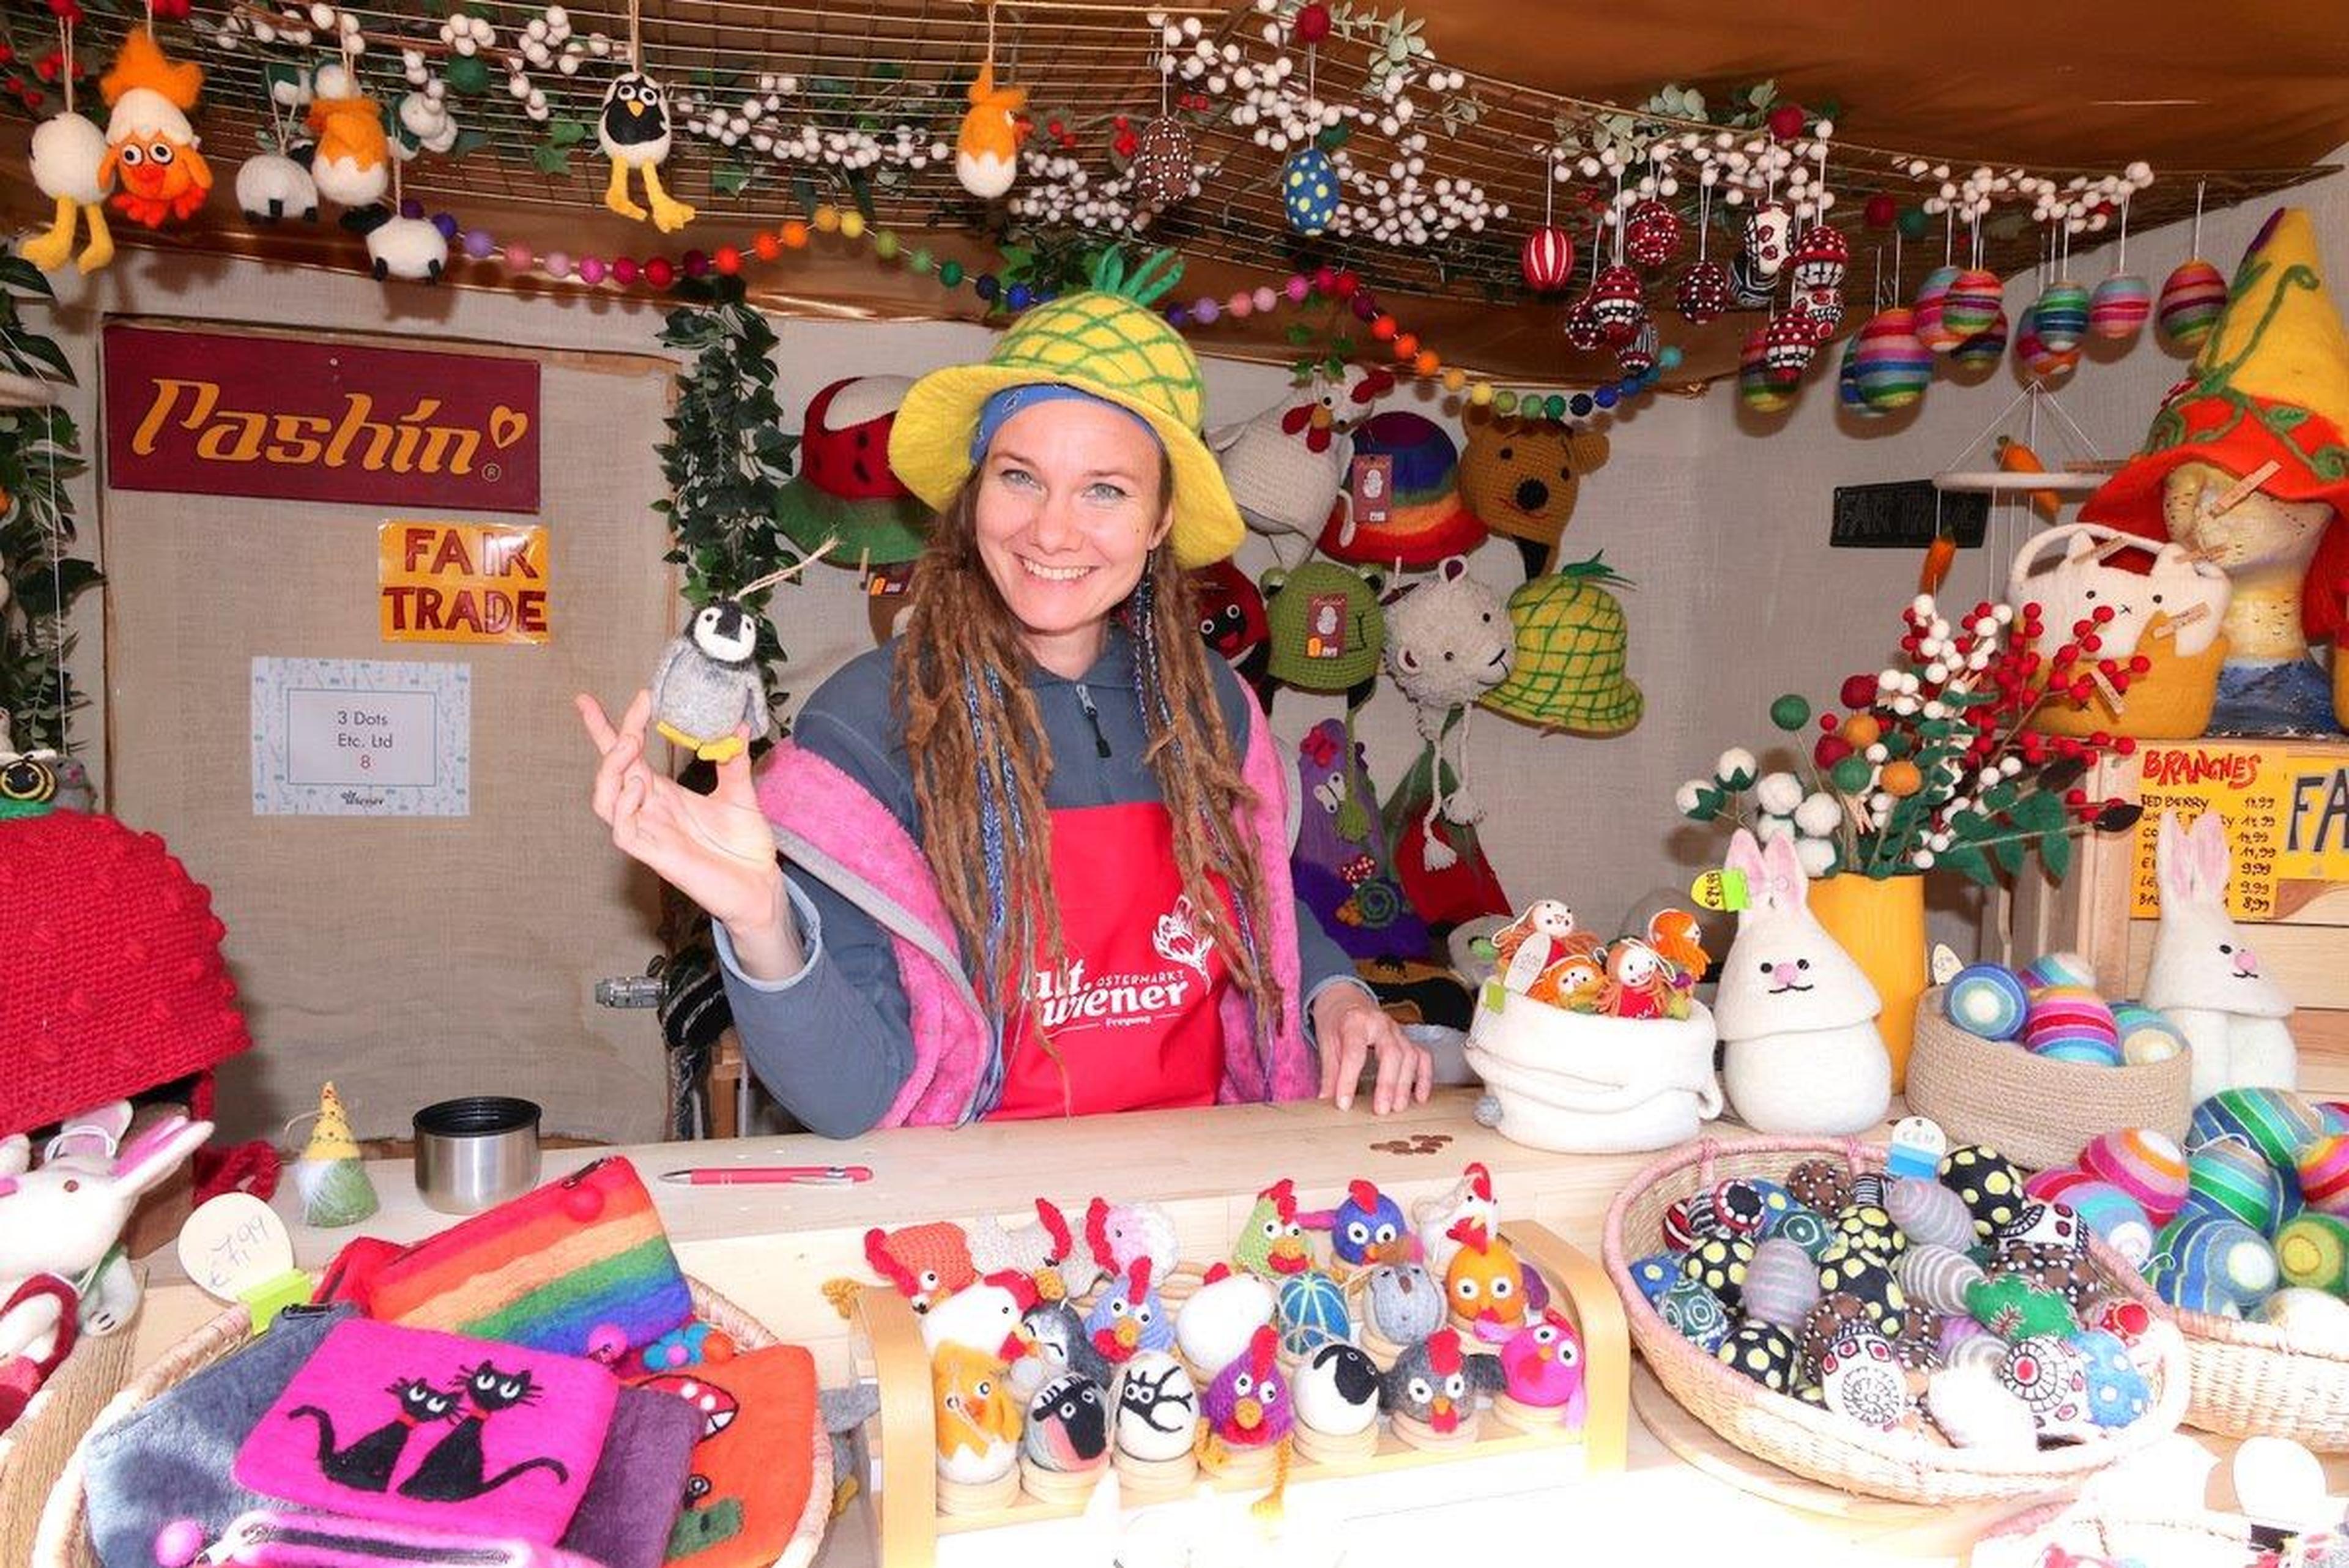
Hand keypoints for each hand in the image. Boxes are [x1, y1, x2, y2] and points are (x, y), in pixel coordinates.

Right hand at [577, 690, 784, 935]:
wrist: (760, 884)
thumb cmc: (745, 845)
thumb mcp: (740, 793)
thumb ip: (733, 761)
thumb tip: (737, 725)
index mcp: (663, 793)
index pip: (627, 756)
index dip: (609, 728)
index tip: (597, 698)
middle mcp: (649, 810)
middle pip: (610, 771)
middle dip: (610, 736)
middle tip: (637, 710)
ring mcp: (649, 832)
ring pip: (605, 800)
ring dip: (611, 768)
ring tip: (629, 742)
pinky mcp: (655, 855)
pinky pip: (623, 831)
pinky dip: (623, 807)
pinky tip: (639, 786)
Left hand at [1313, 986, 1432, 1115]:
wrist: (1345, 1000)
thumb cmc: (1336, 1021)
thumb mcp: (1326, 1043)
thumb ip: (1329, 1072)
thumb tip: (1326, 1100)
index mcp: (1355, 1022)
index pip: (1354, 1052)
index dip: (1348, 1080)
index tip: (1344, 1104)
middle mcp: (1380, 1024)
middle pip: (1391, 1053)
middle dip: (1388, 1084)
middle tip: (1381, 1110)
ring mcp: (1397, 1031)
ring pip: (1410, 1055)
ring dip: (1405, 1084)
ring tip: (1397, 1108)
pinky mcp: (1406, 1039)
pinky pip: (1422, 1056)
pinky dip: (1424, 1077)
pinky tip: (1420, 1097)